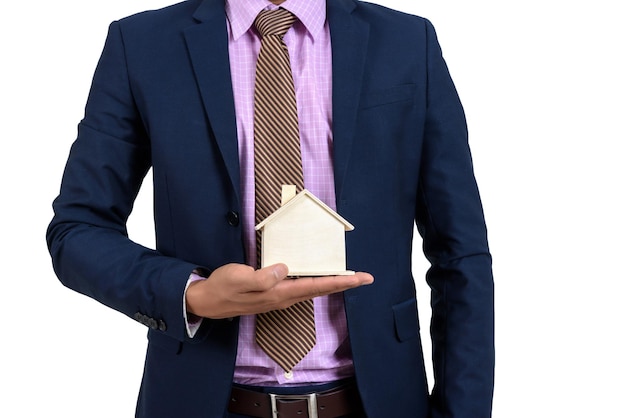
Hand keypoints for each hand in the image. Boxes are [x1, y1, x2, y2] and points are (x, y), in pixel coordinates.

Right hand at [185, 263, 373, 318]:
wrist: (206, 301)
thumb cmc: (222, 287)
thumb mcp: (239, 278)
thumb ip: (262, 276)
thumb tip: (284, 268)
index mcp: (279, 294)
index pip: (316, 286)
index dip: (340, 281)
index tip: (361, 278)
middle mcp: (283, 298)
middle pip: (320, 289)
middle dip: (344, 283)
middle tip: (366, 277)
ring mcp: (279, 297)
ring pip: (312, 289)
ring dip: (332, 283)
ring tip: (350, 277)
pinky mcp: (273, 293)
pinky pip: (302, 287)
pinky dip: (317, 282)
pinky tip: (320, 277)